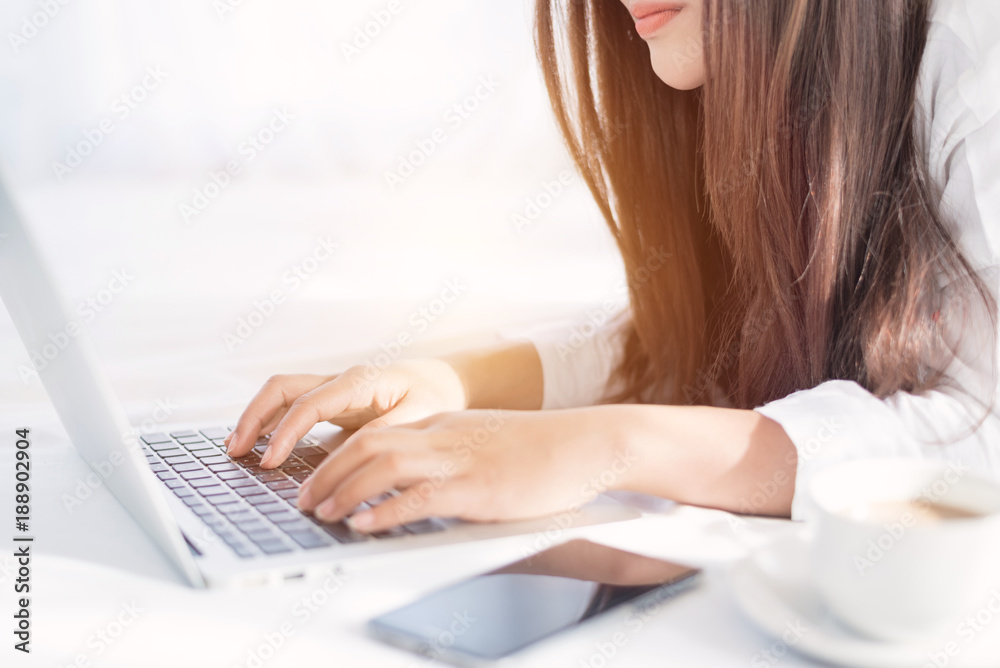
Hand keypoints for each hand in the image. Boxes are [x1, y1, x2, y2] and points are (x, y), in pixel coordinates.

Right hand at [226, 359, 468, 466]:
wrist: (442, 382)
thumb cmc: (434, 395)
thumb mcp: (419, 414)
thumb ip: (386, 430)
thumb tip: (354, 450)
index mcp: (358, 381)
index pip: (308, 404)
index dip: (285, 433)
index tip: (270, 462)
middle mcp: (339, 380)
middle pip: (281, 388)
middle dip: (254, 416)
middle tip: (236, 451)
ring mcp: (332, 389)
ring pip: (281, 394)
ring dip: (256, 418)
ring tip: (238, 449)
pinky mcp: (332, 402)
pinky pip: (292, 406)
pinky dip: (271, 421)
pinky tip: (260, 444)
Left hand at [296, 406, 636, 532]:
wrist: (589, 442)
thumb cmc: (543, 448)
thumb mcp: (486, 442)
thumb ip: (452, 455)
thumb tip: (421, 484)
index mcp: (444, 424)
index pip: (376, 432)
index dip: (337, 457)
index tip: (316, 479)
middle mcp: (444, 436)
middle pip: (367, 443)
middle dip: (326, 473)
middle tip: (304, 499)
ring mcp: (461, 459)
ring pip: (382, 465)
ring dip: (343, 490)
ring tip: (321, 513)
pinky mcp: (479, 488)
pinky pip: (419, 497)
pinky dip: (383, 512)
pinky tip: (362, 526)